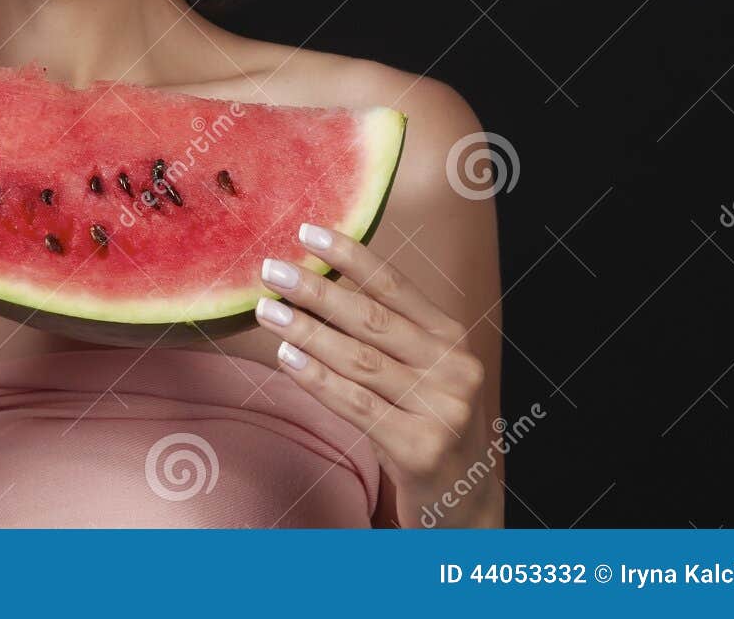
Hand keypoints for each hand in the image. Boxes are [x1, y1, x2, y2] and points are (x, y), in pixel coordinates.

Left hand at [254, 222, 497, 527]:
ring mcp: (442, 410)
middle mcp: (454, 369)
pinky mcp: (422, 450)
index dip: (350, 256)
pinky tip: (286, 357)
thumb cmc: (426, 421)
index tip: (307, 231)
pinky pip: (357, 406)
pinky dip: (318, 379)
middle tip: (270, 269)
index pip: (394, 287)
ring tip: (266, 309)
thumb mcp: (419, 371)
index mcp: (452, 339)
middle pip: (371, 320)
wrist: (466, 501)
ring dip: (306, 332)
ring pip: (360, 361)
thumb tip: (313, 284)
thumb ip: (384, 332)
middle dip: (316, 290)